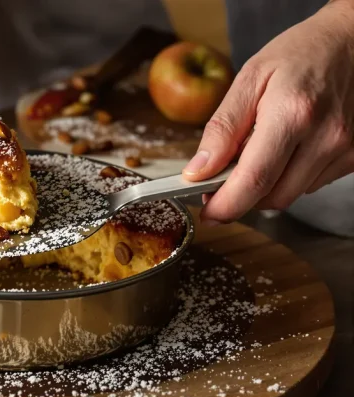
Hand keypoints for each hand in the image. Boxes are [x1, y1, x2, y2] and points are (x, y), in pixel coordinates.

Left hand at [183, 0, 353, 224]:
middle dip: (241, 198)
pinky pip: (311, 184)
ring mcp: (345, 149)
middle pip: (273, 197)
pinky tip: (286, 150)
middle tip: (221, 183)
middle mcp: (325, 137)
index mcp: (292, 115)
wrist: (352, 40)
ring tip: (257, 152)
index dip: (226, 206)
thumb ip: (221, 128)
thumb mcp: (249, 79)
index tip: (207, 214)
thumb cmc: (300, 54)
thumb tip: (198, 170)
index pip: (254, 181)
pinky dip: (289, 177)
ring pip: (291, 195)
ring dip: (265, 187)